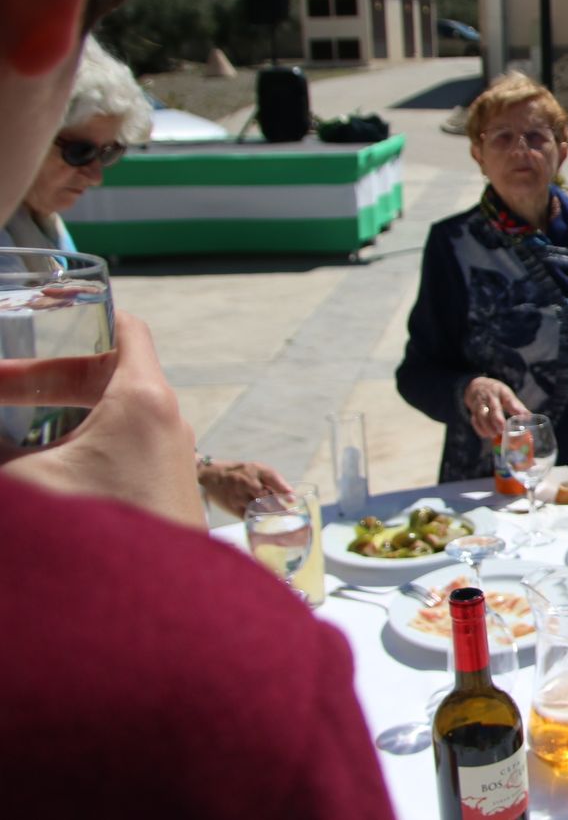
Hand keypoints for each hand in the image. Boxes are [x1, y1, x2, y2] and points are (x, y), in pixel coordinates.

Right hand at [0, 312, 202, 527]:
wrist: (150, 620)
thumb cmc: (91, 538)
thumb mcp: (23, 485)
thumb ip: (0, 448)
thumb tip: (2, 445)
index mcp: (143, 399)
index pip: (123, 330)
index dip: (74, 323)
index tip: (29, 328)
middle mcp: (169, 424)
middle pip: (106, 377)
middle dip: (44, 383)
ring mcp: (174, 462)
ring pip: (112, 423)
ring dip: (59, 425)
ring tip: (12, 443)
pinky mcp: (169, 499)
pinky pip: (123, 459)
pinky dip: (81, 457)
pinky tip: (45, 484)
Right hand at [198, 458, 292, 517]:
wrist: (211, 475)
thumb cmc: (240, 473)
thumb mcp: (256, 470)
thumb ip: (273, 480)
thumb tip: (289, 495)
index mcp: (254, 470)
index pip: (270, 476)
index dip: (282, 487)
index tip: (292, 498)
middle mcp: (245, 482)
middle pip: (265, 496)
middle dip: (278, 506)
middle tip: (291, 514)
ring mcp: (238, 496)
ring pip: (257, 508)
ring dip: (270, 514)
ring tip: (282, 519)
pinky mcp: (232, 507)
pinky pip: (248, 516)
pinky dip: (257, 520)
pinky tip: (265, 522)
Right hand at [464, 376, 528, 439]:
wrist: (477, 385)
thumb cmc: (497, 393)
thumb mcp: (507, 395)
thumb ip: (517, 407)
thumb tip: (529, 418)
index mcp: (502, 392)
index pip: (509, 399)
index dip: (515, 408)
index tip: (522, 417)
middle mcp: (491, 397)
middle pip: (494, 408)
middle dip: (498, 419)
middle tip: (502, 429)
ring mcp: (480, 403)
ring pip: (482, 414)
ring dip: (487, 426)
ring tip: (494, 434)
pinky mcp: (473, 409)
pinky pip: (475, 419)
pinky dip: (479, 428)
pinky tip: (485, 434)